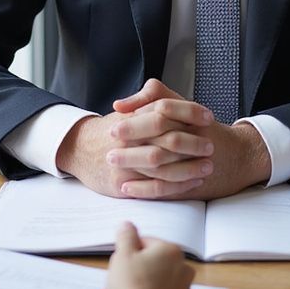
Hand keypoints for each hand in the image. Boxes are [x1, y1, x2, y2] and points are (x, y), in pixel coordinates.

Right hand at [56, 113, 207, 198]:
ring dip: (189, 167)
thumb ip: (147, 101)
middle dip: (193, 143)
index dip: (190, 112)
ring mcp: (125, 162)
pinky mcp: (123, 183)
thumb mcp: (126, 111)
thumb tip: (172, 101)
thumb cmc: (110, 130)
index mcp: (133, 116)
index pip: (165, 109)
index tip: (208, 117)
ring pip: (163, 166)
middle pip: (167, 139)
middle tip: (211, 145)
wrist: (78, 149)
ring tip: (207, 167)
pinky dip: (176, 186)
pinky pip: (154, 187)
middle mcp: (129, 138)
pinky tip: (192, 183)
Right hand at [105, 222, 193, 288]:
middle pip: (156, 264)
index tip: (121, 263)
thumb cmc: (131, 286)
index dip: (130, 252)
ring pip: (161, 283)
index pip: (146, 243)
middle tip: (121, 280)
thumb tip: (128, 225)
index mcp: (171, 251)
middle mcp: (183, 269)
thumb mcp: (122, 253)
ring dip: (146, 286)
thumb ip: (126, 235)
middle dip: (138, 271)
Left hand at [109, 80, 271, 199]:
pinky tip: (126, 187)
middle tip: (109, 145)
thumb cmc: (204, 129)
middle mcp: (194, 135)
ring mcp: (195, 160)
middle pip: (160, 134)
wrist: (239, 156)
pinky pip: (167, 187)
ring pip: (162, 162)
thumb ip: (155, 96)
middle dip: (132, 140)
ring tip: (111, 163)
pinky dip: (145, 188)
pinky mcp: (192, 182)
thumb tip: (120, 105)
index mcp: (191, 115)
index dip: (138, 115)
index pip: (162, 109)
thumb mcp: (183, 106)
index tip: (114, 122)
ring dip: (133, 163)